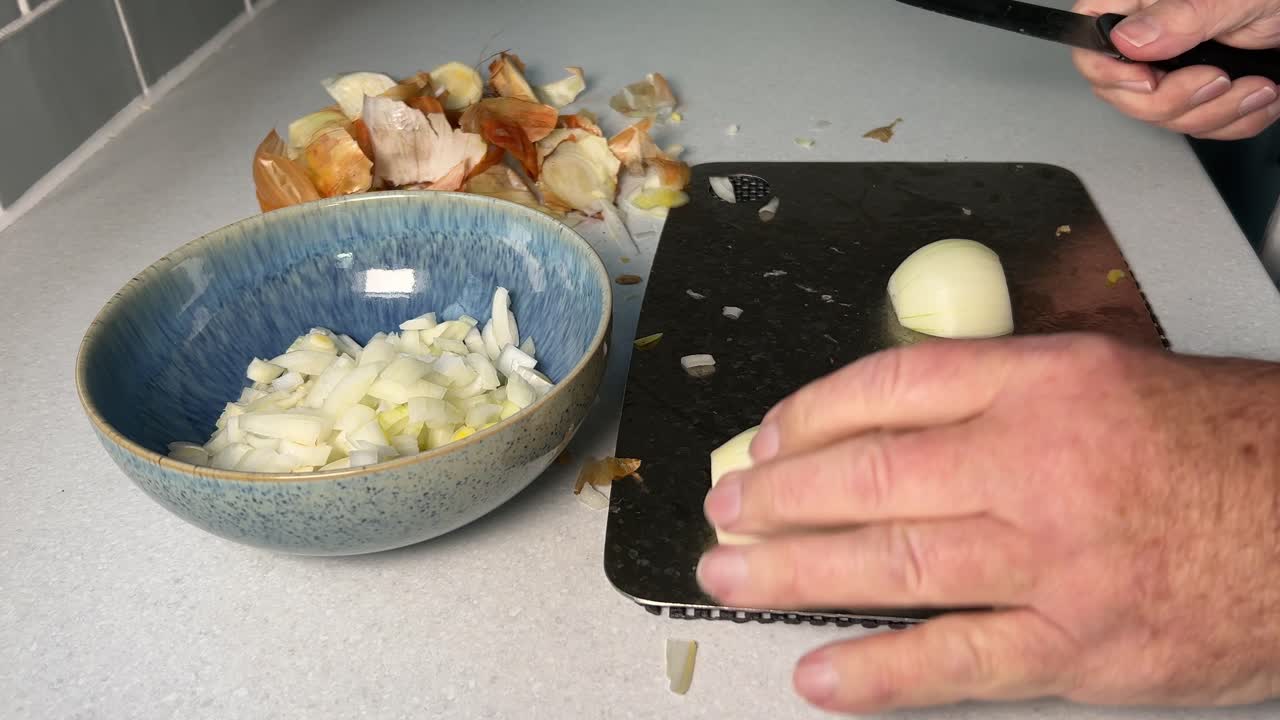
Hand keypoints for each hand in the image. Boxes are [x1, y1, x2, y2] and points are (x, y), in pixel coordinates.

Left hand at [697, 334, 1279, 713]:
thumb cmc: (1231, 446)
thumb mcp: (1112, 377)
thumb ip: (1002, 393)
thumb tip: (892, 420)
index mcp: (1046, 383)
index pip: (888, 387)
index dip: (808, 415)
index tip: (766, 439)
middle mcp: (1039, 463)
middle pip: (869, 475)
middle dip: (777, 497)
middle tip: (725, 512)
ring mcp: (1054, 560)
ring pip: (891, 563)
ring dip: (795, 573)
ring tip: (732, 578)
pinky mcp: (1080, 646)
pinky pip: (955, 660)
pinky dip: (878, 671)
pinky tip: (817, 672)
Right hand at [1072, 0, 1279, 138]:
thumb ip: (1180, 14)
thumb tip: (1126, 38)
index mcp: (1143, 1)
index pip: (1090, 42)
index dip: (1109, 71)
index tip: (1149, 80)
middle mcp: (1151, 34)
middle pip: (1121, 92)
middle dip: (1174, 101)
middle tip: (1217, 78)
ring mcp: (1173, 65)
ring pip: (1162, 116)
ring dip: (1216, 112)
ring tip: (1257, 85)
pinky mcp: (1198, 90)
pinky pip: (1197, 125)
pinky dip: (1235, 120)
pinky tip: (1260, 93)